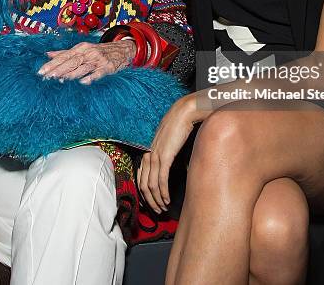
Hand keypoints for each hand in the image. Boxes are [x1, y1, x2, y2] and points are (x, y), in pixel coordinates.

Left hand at [38, 40, 135, 84]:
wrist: (122, 49)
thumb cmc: (98, 51)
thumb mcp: (82, 49)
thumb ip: (64, 53)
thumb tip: (47, 54)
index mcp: (80, 48)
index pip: (63, 56)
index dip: (52, 64)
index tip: (40, 72)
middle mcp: (88, 52)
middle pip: (71, 61)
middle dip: (58, 70)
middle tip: (47, 77)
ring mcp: (98, 60)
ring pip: (83, 67)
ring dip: (71, 74)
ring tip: (60, 80)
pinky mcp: (108, 67)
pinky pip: (98, 73)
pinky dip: (91, 77)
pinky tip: (82, 82)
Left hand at [137, 94, 198, 212]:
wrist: (183, 113)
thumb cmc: (178, 125)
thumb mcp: (168, 141)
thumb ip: (165, 153)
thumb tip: (168, 165)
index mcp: (147, 151)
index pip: (140, 176)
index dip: (144, 192)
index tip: (151, 202)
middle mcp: (148, 154)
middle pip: (143, 184)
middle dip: (150, 201)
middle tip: (157, 211)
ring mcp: (155, 155)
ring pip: (151, 185)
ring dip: (157, 199)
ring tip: (163, 208)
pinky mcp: (164, 157)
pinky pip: (161, 180)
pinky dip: (163, 193)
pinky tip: (167, 200)